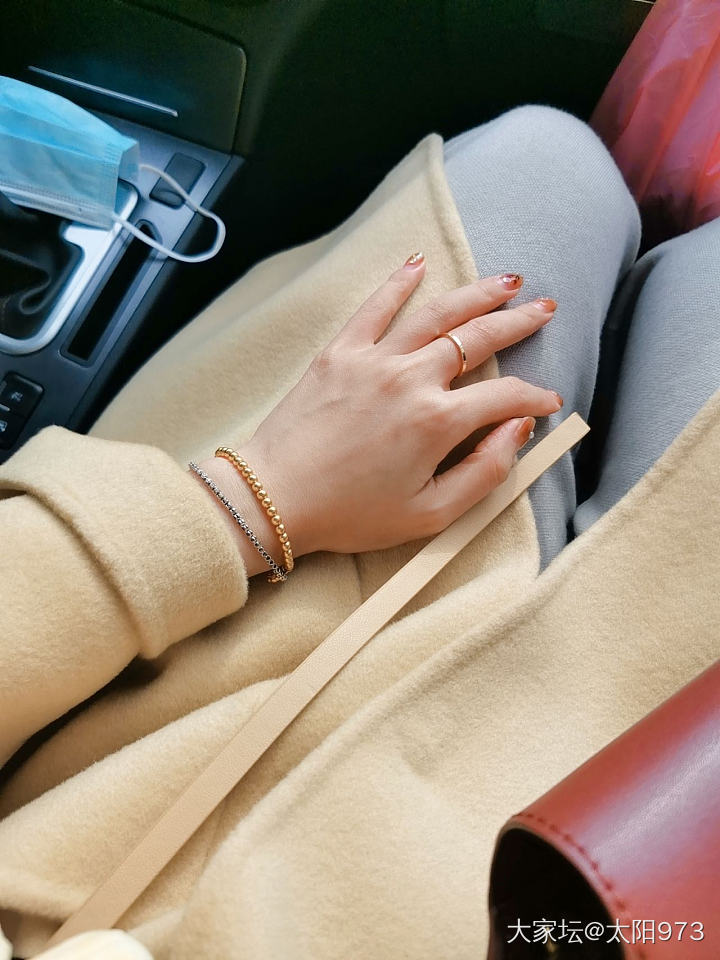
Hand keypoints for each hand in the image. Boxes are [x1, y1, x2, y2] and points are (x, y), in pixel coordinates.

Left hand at [197, 255, 561, 571]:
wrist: (276, 499)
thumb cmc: (350, 514)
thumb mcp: (430, 515)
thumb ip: (484, 471)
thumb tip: (517, 430)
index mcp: (437, 422)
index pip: (506, 396)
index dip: (535, 398)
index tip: (549, 401)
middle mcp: (411, 379)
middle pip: (479, 338)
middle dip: (519, 322)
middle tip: (544, 308)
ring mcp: (373, 360)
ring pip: (437, 314)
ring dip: (477, 294)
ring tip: (507, 281)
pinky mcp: (340, 353)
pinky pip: (375, 308)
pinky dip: (398, 282)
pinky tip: (418, 263)